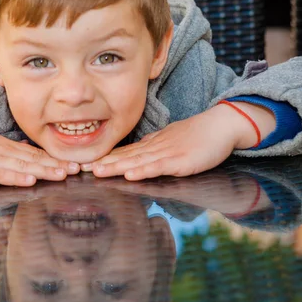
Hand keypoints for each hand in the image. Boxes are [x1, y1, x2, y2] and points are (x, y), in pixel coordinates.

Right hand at [0, 113, 79, 185]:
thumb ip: (9, 153)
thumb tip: (28, 156)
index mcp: (7, 148)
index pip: (36, 154)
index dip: (56, 159)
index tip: (76, 164)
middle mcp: (4, 152)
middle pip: (35, 159)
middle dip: (57, 165)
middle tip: (80, 169)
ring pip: (22, 165)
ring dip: (44, 170)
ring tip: (63, 174)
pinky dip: (15, 177)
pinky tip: (30, 180)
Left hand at [85, 102, 275, 180]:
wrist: (221, 126)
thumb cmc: (198, 135)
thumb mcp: (170, 141)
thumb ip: (153, 149)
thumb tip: (134, 157)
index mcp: (152, 144)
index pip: (124, 152)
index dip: (105, 158)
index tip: (85, 163)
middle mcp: (155, 147)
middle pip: (125, 156)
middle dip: (103, 163)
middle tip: (80, 169)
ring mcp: (167, 153)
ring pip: (137, 161)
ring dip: (116, 167)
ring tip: (97, 172)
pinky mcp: (181, 161)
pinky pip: (159, 166)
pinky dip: (144, 170)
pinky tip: (130, 175)